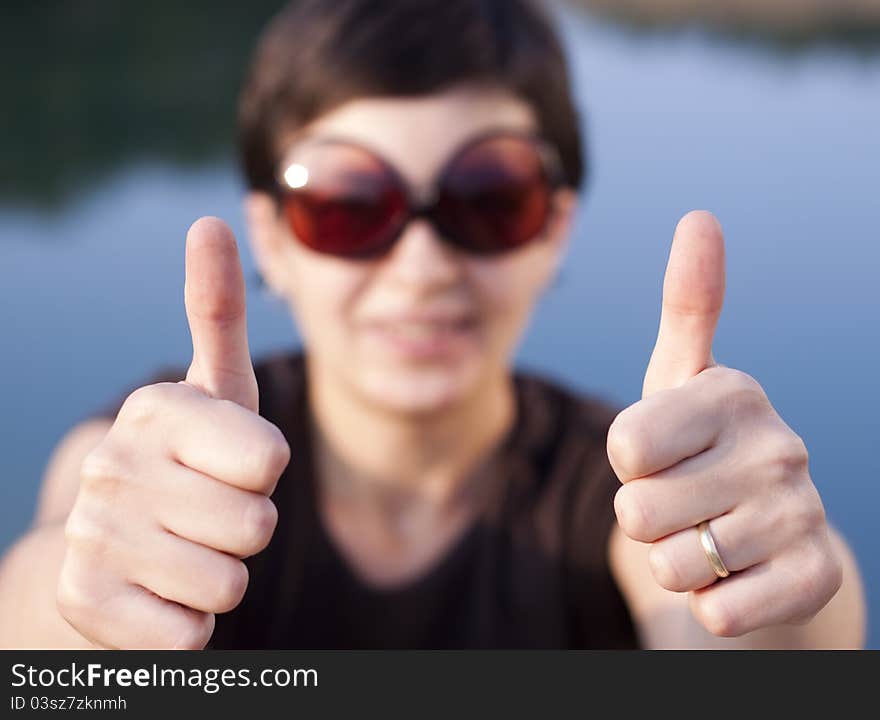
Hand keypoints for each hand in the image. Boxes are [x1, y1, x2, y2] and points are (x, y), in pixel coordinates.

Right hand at [57, 217, 289, 648]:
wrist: (112, 549)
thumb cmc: (191, 463)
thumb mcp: (216, 390)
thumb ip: (218, 311)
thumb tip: (209, 220)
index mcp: (160, 410)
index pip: (269, 460)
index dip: (265, 474)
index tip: (234, 465)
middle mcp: (114, 464)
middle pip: (255, 526)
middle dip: (246, 530)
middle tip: (208, 515)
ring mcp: (92, 535)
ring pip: (227, 584)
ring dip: (221, 578)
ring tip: (184, 552)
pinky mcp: (83, 601)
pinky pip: (189, 634)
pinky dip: (188, 624)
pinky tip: (158, 596)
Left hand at [607, 211, 841, 636]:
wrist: (762, 537)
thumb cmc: (700, 449)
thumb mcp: (680, 378)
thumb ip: (686, 304)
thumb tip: (700, 217)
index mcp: (734, 392)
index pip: (623, 444)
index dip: (626, 464)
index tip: (655, 455)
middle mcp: (779, 447)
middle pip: (639, 510)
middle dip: (644, 518)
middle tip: (680, 503)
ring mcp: (801, 515)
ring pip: (673, 565)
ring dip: (673, 563)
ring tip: (705, 537)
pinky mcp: (816, 577)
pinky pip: (722, 612)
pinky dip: (711, 605)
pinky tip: (735, 576)